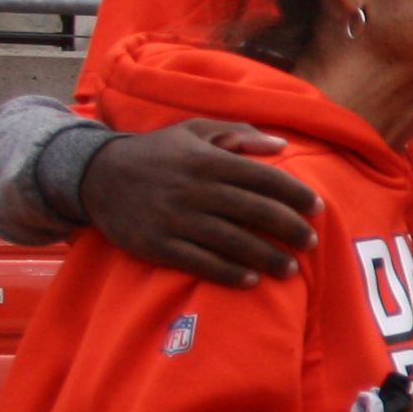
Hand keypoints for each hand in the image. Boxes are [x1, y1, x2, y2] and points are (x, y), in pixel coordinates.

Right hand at [80, 120, 321, 282]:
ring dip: (266, 257)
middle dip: (289, 228)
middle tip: (312, 240)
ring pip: (232, 241)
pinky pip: (199, 263)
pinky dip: (228, 273)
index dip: (294, 193)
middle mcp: (195, 189)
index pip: (262, 177)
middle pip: (254, 211)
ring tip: (291, 269)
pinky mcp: (158, 244)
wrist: (95, 174)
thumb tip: (281, 143)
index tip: (317, 207)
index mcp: (207, 160)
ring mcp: (175, 219)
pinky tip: (251, 281)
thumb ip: (238, 134)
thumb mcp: (193, 131)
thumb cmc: (156, 152)